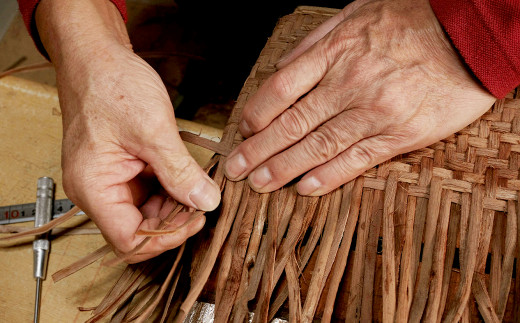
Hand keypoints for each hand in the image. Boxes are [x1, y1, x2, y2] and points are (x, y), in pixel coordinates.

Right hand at [36, 0, 219, 261]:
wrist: (96, 57)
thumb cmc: (111, 85)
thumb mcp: (153, 130)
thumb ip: (180, 172)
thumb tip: (206, 202)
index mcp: (94, 188)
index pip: (129, 241)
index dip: (166, 238)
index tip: (197, 220)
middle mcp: (97, 191)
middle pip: (138, 229)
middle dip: (174, 220)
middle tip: (204, 201)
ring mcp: (108, 181)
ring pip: (146, 213)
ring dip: (174, 205)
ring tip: (199, 186)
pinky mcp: (121, 170)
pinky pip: (148, 193)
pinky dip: (169, 190)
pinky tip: (187, 176)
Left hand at [224, 0, 494, 194]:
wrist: (469, 35)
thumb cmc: (410, 21)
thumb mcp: (356, 14)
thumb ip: (315, 43)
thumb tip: (281, 69)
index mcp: (334, 52)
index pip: (280, 89)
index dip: (256, 114)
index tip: (244, 131)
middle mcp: (349, 84)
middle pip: (291, 124)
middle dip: (258, 150)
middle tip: (235, 170)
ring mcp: (374, 112)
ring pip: (318, 146)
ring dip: (283, 169)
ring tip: (259, 184)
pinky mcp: (400, 135)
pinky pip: (356, 160)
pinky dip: (328, 177)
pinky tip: (304, 189)